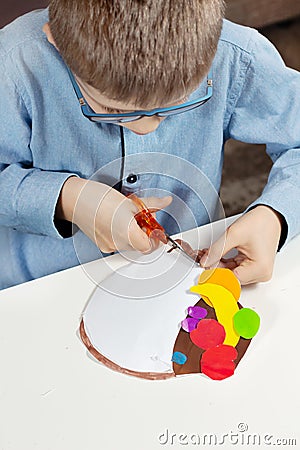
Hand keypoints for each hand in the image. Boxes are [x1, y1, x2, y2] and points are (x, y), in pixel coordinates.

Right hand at [56, 177, 171, 252]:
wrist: (76, 200)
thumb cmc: (99, 198)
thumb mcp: (131, 201)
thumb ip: (152, 205)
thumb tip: (166, 202)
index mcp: (128, 232)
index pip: (150, 246)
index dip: (156, 237)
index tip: (155, 227)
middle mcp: (119, 243)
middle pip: (141, 246)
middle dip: (146, 233)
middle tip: (143, 218)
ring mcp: (110, 246)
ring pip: (131, 246)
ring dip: (135, 234)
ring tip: (129, 218)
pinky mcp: (102, 246)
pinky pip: (119, 245)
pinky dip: (123, 236)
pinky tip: (117, 223)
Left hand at [199, 205, 282, 284]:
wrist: (270, 217)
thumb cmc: (259, 223)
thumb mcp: (233, 235)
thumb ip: (216, 250)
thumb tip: (205, 262)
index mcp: (259, 268)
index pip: (231, 279)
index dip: (214, 274)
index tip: (202, 269)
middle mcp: (261, 274)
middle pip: (230, 278)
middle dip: (214, 268)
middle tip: (202, 258)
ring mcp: (258, 272)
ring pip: (231, 274)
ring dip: (218, 266)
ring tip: (208, 255)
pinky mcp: (254, 268)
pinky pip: (235, 270)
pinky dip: (224, 264)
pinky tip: (215, 257)